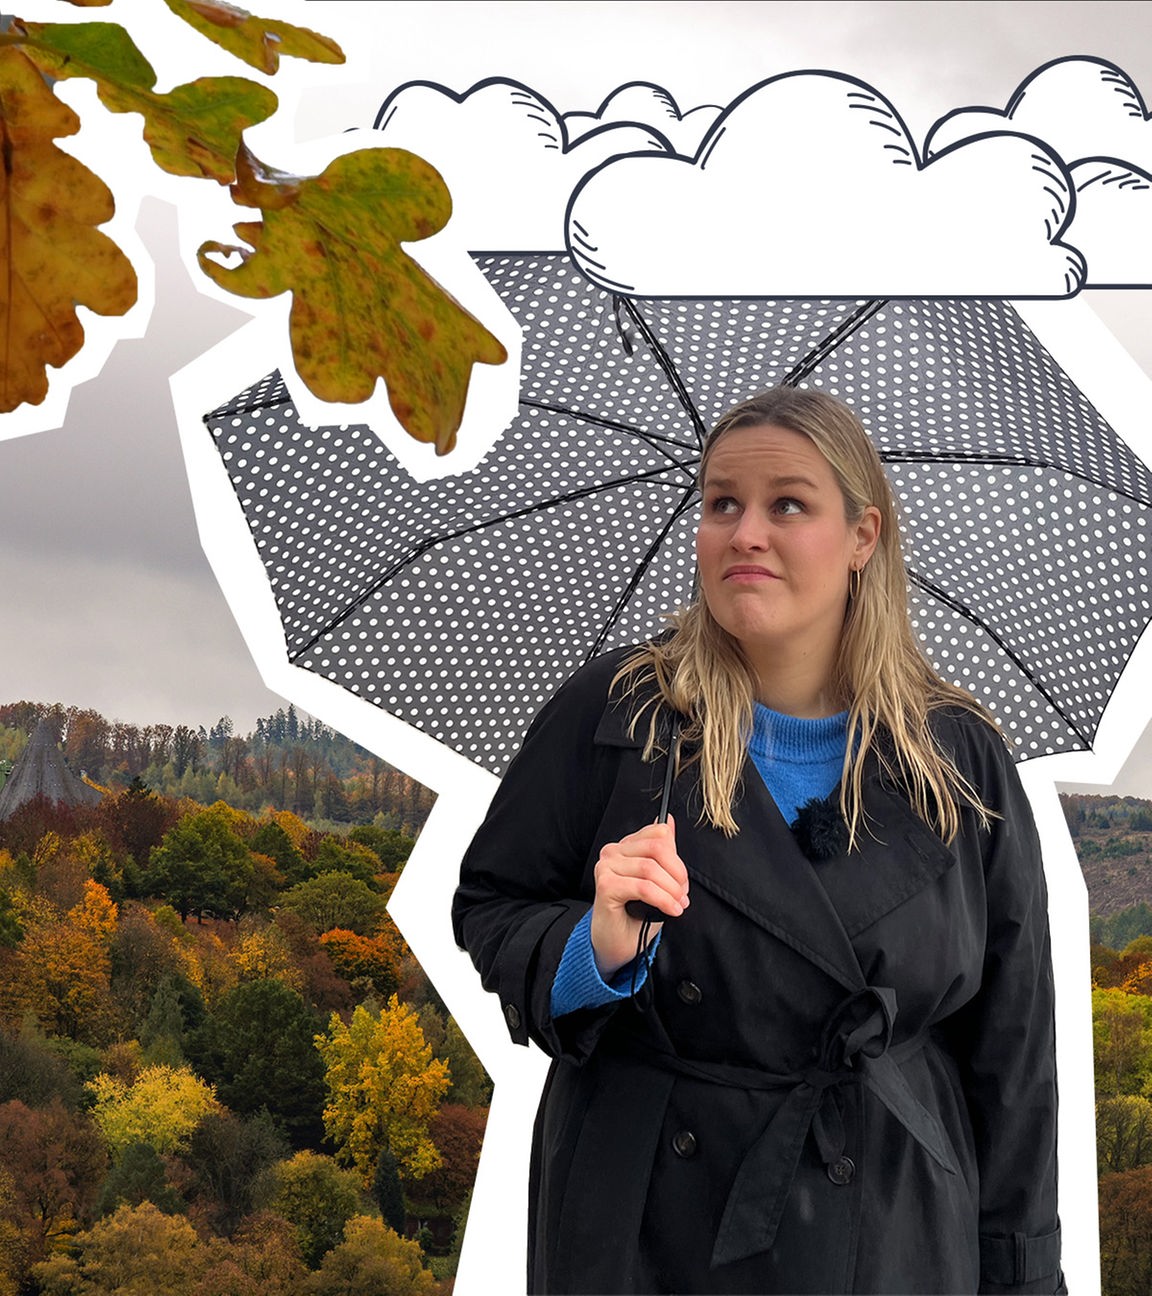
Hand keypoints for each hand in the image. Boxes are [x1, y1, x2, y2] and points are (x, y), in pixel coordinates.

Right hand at [590, 816, 688, 979]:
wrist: (616, 944)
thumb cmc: (635, 914)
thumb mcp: (656, 879)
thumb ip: (663, 852)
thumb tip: (668, 822)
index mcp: (625, 847)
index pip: (657, 833)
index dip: (676, 857)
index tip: (682, 880)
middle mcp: (612, 852)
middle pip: (657, 849)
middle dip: (677, 874)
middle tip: (683, 894)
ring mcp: (606, 867)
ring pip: (650, 869)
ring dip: (672, 890)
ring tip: (678, 904)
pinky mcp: (606, 886)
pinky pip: (643, 887)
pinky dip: (663, 900)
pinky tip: (672, 910)